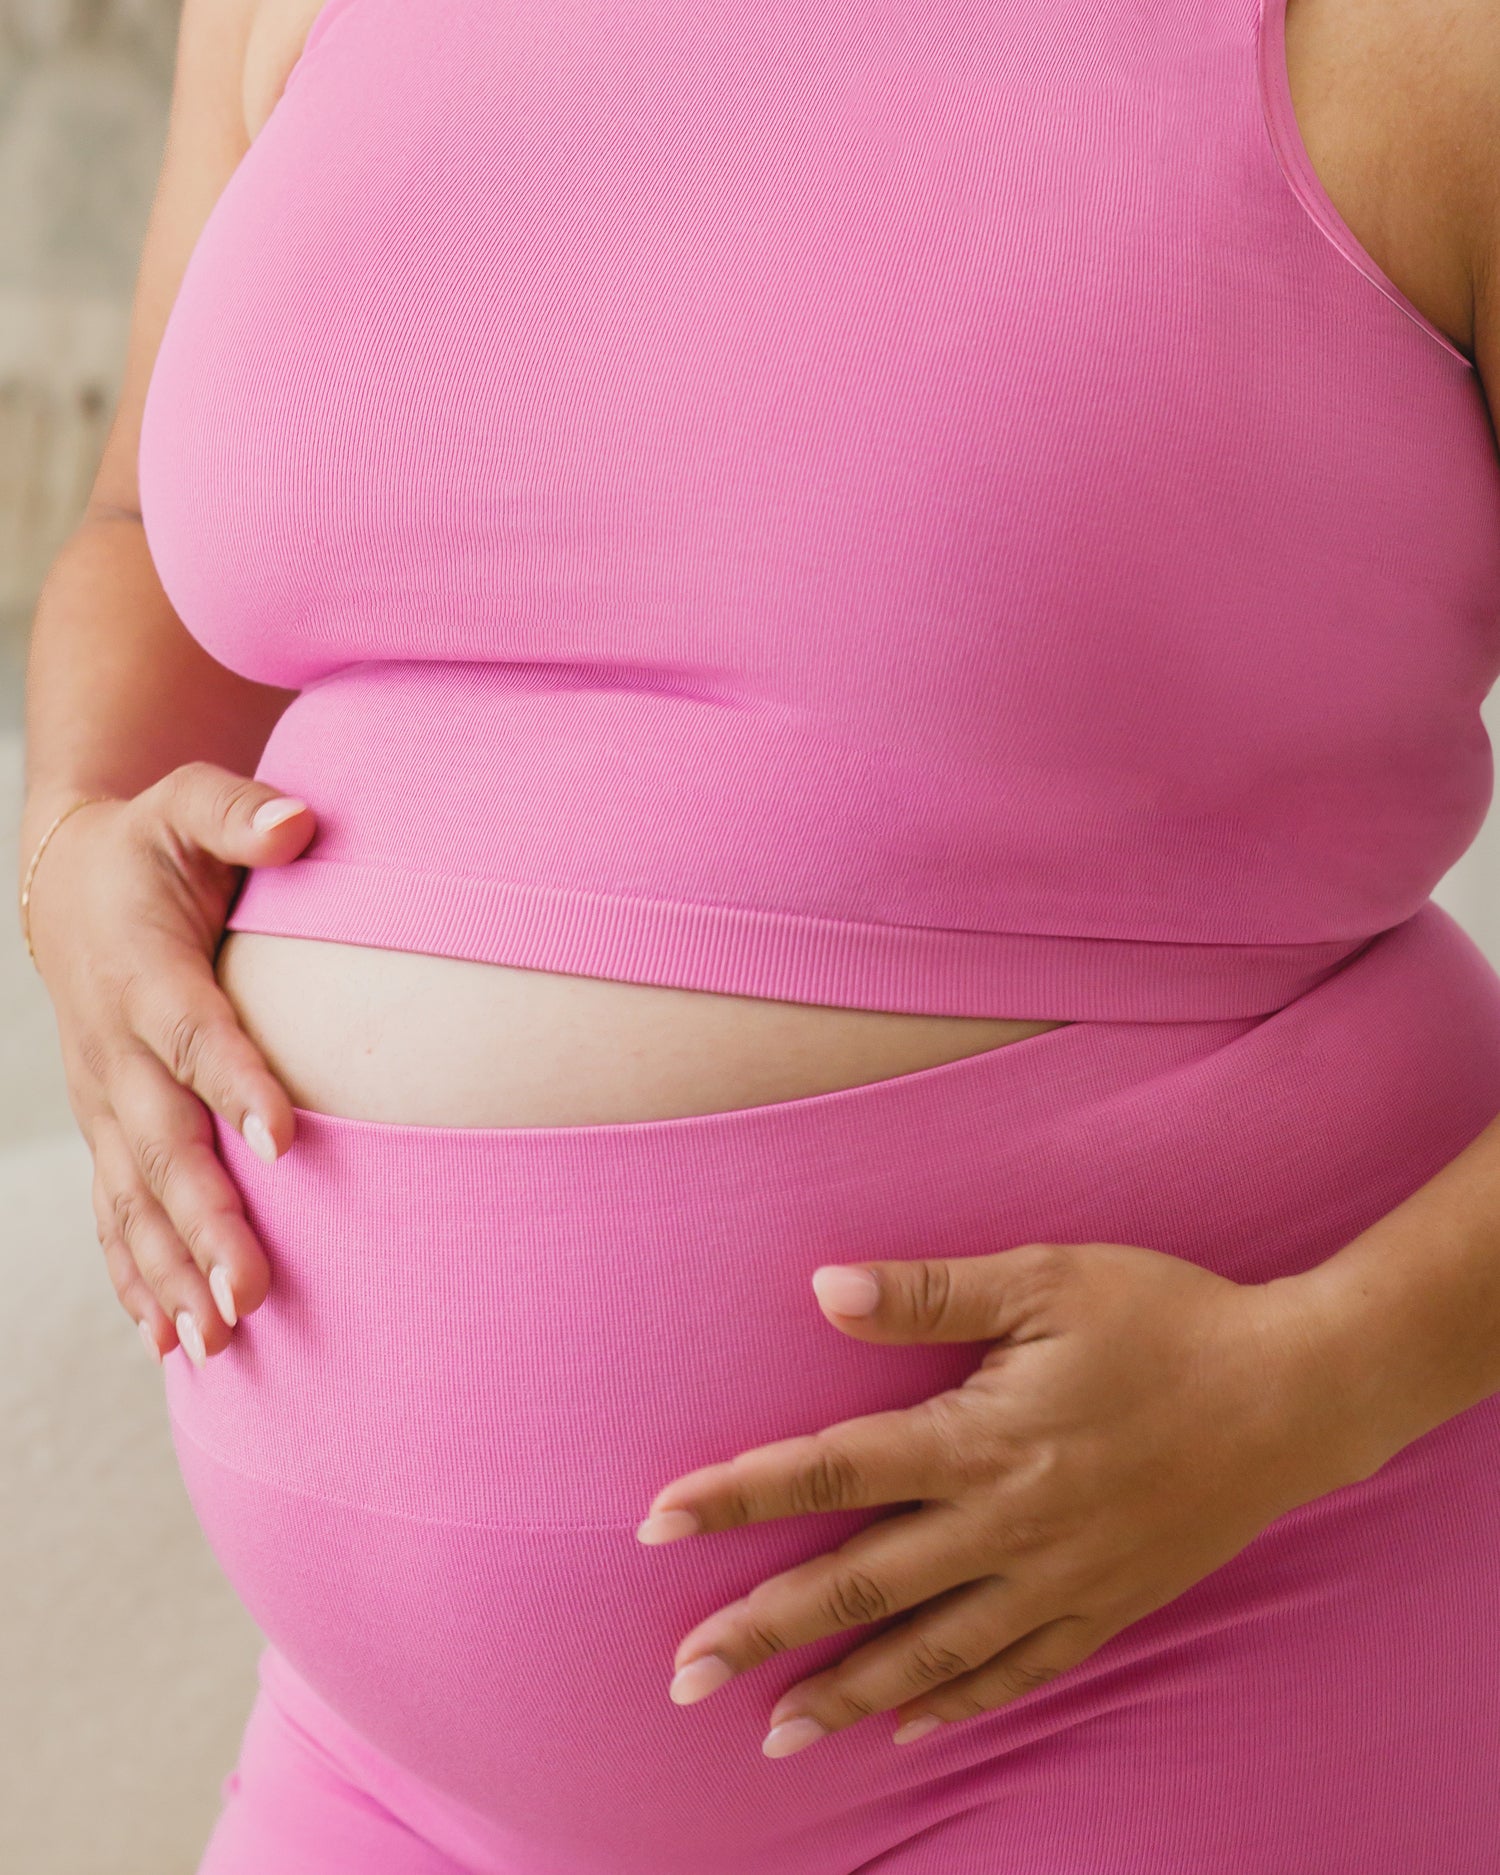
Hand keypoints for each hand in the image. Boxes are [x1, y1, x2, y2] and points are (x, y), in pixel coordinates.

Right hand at [23, 763, 314, 1366]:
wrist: (70, 889)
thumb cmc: (154, 847)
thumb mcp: (187, 805)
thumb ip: (239, 814)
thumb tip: (301, 823)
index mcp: (144, 971)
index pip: (192, 1034)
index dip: (235, 1084)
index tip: (286, 1143)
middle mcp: (115, 1050)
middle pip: (163, 1145)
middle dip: (205, 1224)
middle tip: (252, 1296)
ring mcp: (104, 1101)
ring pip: (134, 1199)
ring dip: (172, 1273)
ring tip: (219, 1345)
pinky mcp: (106, 1131)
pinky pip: (113, 1213)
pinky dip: (135, 1277)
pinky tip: (168, 1340)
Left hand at [636, 1240, 1364, 1756]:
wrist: (1298, 1392)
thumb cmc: (1165, 1319)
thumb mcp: (1047, 1280)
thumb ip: (930, 1293)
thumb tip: (820, 1287)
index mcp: (980, 1438)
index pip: (831, 1472)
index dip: (738, 1496)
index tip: (657, 1522)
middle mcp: (1007, 1524)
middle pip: (860, 1587)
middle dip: (764, 1631)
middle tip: (683, 1675)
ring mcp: (1059, 1577)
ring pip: (932, 1651)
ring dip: (846, 1692)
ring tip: (773, 1730)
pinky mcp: (1108, 1604)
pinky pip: (1020, 1671)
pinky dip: (959, 1702)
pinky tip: (910, 1725)